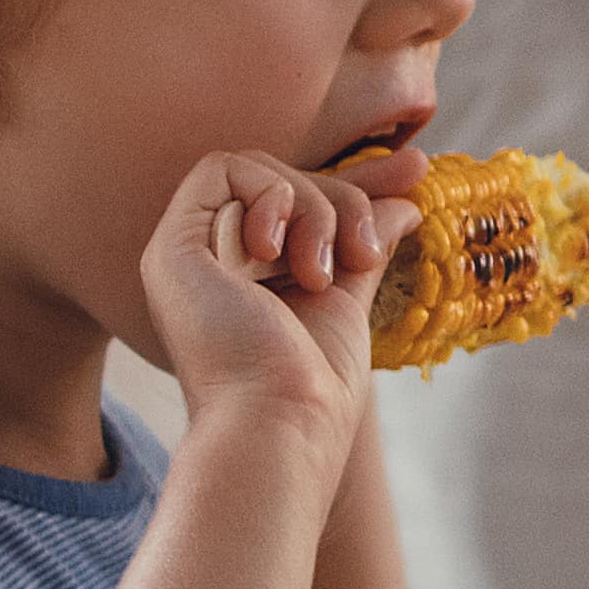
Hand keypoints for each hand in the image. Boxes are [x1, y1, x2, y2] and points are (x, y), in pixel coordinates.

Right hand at [133, 146, 405, 458]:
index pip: (301, 199)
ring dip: (315, 209)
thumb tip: (406, 200)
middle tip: (364, 255)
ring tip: (318, 274)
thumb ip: (364, 242)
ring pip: (261, 169)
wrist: (279, 420)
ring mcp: (185, 253)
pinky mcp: (170, 248)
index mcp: (246, 274)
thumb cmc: (313, 380)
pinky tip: (277, 255)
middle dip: (346, 199)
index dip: (359, 181)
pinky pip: (220, 168)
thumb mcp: (349, 295)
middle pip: (285, 178)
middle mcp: (209, 260)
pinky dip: (271, 197)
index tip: (417, 171)